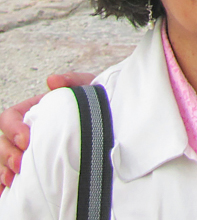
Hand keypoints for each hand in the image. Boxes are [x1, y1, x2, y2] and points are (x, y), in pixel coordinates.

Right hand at [0, 72, 93, 192]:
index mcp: (34, 110)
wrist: (110, 121)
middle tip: (21, 164)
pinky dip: (5, 185)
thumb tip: (51, 80)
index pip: (9, 117)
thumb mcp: (86, 88)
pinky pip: (11, 177)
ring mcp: (28, 150)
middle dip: (8, 154)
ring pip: (4, 160)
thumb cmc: (95, 103)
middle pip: (3, 142)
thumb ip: (70, 80)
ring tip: (16, 179)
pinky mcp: (34, 167)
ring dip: (5, 170)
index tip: (27, 140)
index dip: (13, 129)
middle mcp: (27, 131)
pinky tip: (7, 191)